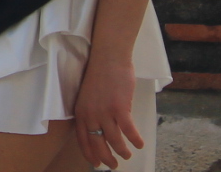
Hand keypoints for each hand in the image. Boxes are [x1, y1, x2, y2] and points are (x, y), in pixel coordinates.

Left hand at [73, 53, 141, 167]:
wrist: (108, 58)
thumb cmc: (99, 75)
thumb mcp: (87, 96)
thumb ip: (91, 112)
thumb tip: (100, 129)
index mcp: (81, 112)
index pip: (83, 139)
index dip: (90, 154)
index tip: (96, 164)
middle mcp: (91, 115)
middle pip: (98, 144)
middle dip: (106, 158)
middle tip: (113, 165)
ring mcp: (105, 112)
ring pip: (114, 141)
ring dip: (122, 151)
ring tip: (128, 155)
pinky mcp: (119, 108)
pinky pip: (129, 131)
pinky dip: (135, 140)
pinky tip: (139, 144)